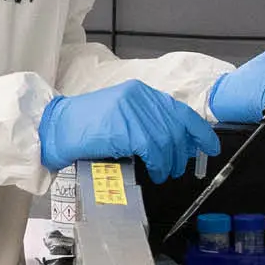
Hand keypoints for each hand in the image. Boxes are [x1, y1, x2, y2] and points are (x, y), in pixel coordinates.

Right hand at [38, 79, 220, 182]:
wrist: (55, 127)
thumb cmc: (84, 125)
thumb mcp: (119, 113)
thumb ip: (145, 119)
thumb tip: (176, 141)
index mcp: (139, 91)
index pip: (180, 109)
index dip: (199, 130)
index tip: (209, 146)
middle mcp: (139, 96)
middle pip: (177, 127)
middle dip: (182, 152)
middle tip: (178, 168)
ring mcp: (132, 111)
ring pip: (167, 141)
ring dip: (169, 162)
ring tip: (163, 173)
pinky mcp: (125, 128)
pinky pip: (153, 150)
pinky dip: (158, 164)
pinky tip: (154, 172)